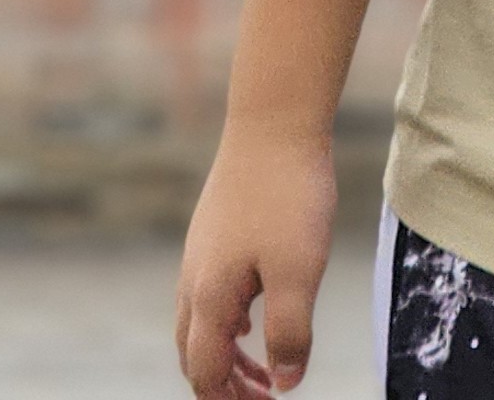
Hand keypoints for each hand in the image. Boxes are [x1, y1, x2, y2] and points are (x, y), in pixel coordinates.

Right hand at [174, 120, 338, 396]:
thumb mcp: (299, 271)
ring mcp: (201, 252)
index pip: (205, 374)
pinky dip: (226, 320)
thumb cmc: (288, 195)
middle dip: (223, 385)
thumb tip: (284, 384)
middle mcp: (194, 279)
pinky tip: (252, 314)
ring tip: (261, 368)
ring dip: (226, 354)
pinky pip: (209, 293)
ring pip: (200, 323)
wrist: (275, 121)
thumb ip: (290, 332)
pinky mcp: (216, 230)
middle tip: (263, 397)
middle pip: (195, 354)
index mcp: (209, 299)